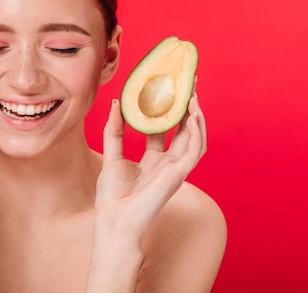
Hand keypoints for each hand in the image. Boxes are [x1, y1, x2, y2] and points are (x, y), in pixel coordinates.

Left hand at [95, 92, 206, 240]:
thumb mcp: (111, 155)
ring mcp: (175, 169)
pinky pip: (194, 150)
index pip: (165, 130)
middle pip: (182, 130)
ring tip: (193, 96)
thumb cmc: (112, 197)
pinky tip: (192, 115)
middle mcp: (168, 163)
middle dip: (187, 108)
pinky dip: (196, 132)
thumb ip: (115, 130)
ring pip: (195, 138)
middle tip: (188, 85)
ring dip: (196, 117)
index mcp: (153, 160)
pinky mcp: (178, 175)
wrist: (114, 221)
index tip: (166, 90)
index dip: (167, 111)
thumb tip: (117, 103)